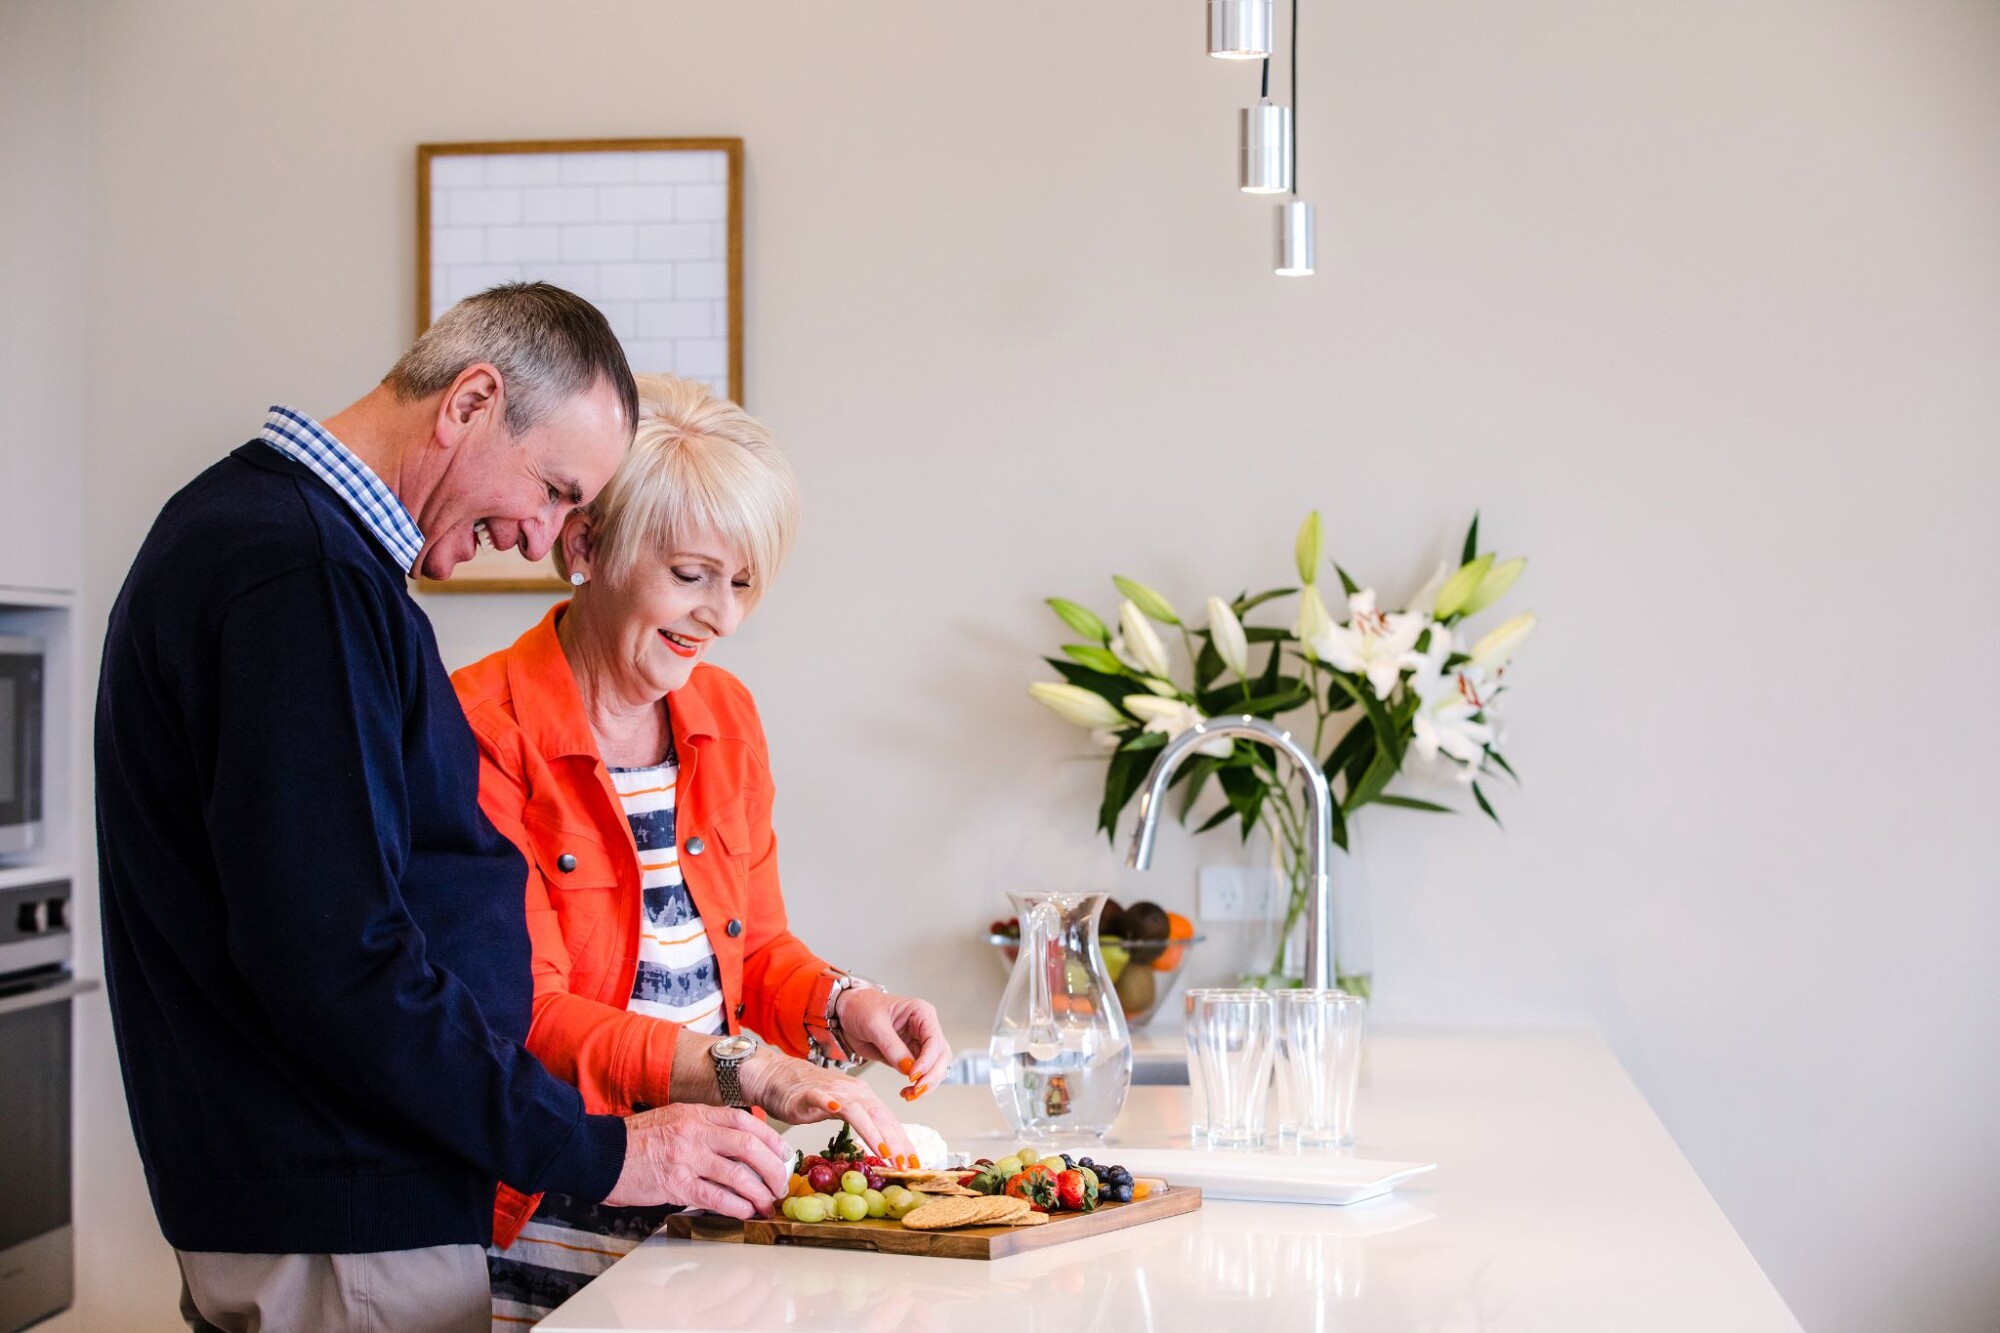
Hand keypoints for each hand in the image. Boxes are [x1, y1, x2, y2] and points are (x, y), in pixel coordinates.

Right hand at [603, 1103, 790, 1215]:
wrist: (600, 1153)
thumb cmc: (635, 1140)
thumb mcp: (673, 1120)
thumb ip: (703, 1129)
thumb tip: (737, 1147)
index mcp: (695, 1113)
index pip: (744, 1120)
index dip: (770, 1138)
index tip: (784, 1153)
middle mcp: (695, 1132)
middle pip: (749, 1146)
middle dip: (773, 1168)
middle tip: (780, 1183)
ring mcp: (686, 1157)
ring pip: (737, 1174)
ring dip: (759, 1192)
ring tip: (766, 1204)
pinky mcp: (676, 1184)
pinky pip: (715, 1197)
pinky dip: (736, 1206)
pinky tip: (745, 1212)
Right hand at [736, 1049, 919, 1166]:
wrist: (777, 1076)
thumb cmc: (809, 1095)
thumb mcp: (842, 1110)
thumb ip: (862, 1122)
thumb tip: (884, 1146)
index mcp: (864, 1098)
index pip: (890, 1122)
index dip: (904, 1143)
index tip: (917, 1165)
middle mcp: (854, 1092)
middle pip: (881, 1118)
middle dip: (897, 1143)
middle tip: (909, 1166)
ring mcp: (833, 1091)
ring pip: (858, 1111)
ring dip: (873, 1132)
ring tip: (885, 1153)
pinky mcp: (809, 1092)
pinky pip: (822, 1098)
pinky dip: (830, 1103)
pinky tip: (836, 1109)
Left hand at [835, 989, 951, 1092]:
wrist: (847, 1012)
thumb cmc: (861, 1007)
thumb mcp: (873, 1024)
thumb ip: (891, 1046)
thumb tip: (907, 1068)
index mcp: (921, 1013)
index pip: (934, 1040)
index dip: (927, 1060)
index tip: (913, 1075)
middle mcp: (924, 1029)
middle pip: (941, 1056)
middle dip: (932, 1076)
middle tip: (916, 1090)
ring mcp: (918, 1044)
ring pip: (935, 1068)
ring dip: (926, 1084)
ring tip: (910, 1094)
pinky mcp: (910, 1057)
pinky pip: (921, 1075)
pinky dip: (917, 1086)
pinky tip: (906, 1092)